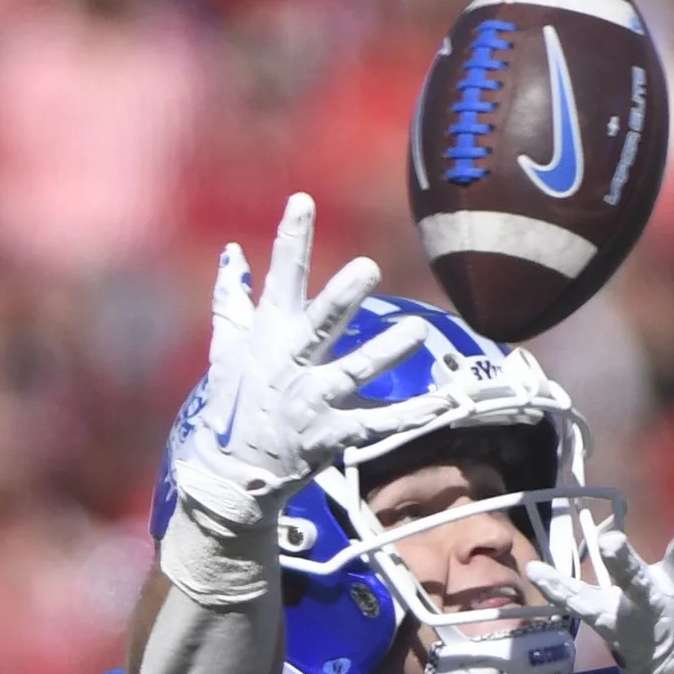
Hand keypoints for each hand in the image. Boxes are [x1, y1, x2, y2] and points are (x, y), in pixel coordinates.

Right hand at [167, 194, 424, 534]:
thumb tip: (232, 254)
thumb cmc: (233, 404)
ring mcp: (314, 401)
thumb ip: (232, 298)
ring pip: (356, 371)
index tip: (303, 201)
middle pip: (321, 323)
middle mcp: (292, 364)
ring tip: (418, 332)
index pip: (281, 277)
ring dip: (387, 351)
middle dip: (342, 296)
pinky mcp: (335, 435)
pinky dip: (416, 415)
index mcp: (269, 334)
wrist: (231, 472)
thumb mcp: (226, 348)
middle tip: (369, 267)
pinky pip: (382, 424)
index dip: (292, 239)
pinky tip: (447, 402)